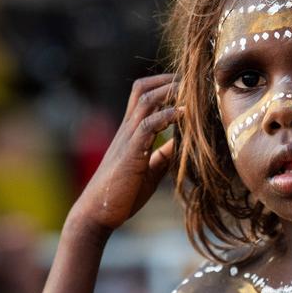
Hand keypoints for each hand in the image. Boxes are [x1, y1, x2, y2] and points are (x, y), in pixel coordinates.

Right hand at [68, 74, 178, 236]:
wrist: (98, 213)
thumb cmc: (123, 193)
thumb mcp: (151, 169)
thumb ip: (165, 154)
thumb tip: (185, 143)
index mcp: (131, 132)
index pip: (144, 95)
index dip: (164, 84)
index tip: (187, 84)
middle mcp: (127, 129)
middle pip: (143, 89)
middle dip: (168, 80)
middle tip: (192, 79)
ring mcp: (128, 139)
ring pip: (145, 101)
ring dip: (170, 91)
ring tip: (191, 90)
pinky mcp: (131, 152)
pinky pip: (148, 125)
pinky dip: (167, 116)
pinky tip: (184, 114)